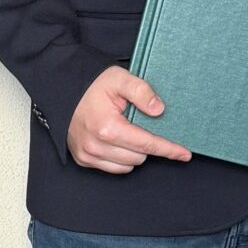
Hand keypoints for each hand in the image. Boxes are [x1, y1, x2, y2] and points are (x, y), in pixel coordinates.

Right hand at [67, 67, 192, 173]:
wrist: (62, 89)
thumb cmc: (92, 84)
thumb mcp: (119, 78)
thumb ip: (141, 91)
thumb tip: (159, 110)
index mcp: (108, 128)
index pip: (147, 144)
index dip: (169, 149)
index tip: (185, 154)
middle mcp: (96, 146)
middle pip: (140, 156)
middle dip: (147, 144)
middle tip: (141, 125)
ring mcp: (88, 154)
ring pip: (128, 165)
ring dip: (134, 153)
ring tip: (127, 132)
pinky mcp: (83, 159)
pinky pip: (113, 168)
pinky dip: (121, 158)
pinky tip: (118, 142)